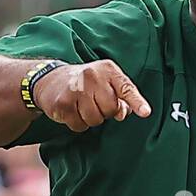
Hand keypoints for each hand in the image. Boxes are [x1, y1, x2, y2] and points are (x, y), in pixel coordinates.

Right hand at [33, 60, 150, 132]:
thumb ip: (119, 97)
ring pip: (95, 120)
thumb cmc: (85, 84)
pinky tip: (72, 111)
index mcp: (108, 70)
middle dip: (105, 112)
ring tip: (82, 106)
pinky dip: (78, 123)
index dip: (136, 102)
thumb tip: (123, 113)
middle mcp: (92, 76)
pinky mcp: (63, 103)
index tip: (146, 113)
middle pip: (111, 109)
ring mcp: (76, 89)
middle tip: (94, 102)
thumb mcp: (105, 83)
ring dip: (91, 119)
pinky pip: (80, 125)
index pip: (126, 87)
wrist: (50, 80)